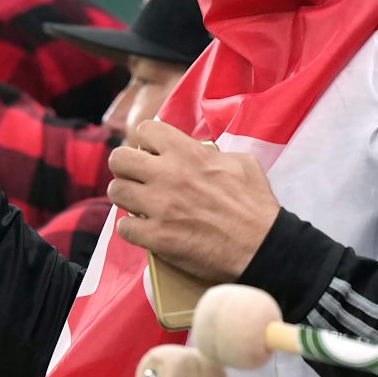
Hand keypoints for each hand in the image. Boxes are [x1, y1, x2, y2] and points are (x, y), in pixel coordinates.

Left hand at [107, 120, 278, 280]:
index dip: (147, 141)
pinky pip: (125, 227)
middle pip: (119, 159)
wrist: (261, 246)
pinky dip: (133, 229)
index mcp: (188, 153)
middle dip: (126, 168)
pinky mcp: (157, 237)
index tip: (153, 153)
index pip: (146, 130)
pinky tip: (145, 230)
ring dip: (126, 198)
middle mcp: (168, 175)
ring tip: (139, 204)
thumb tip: (197, 152)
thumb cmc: (255, 204)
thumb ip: (212, 153)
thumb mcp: (241, 162)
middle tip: (138, 178)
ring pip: (116, 191)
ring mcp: (159, 207)